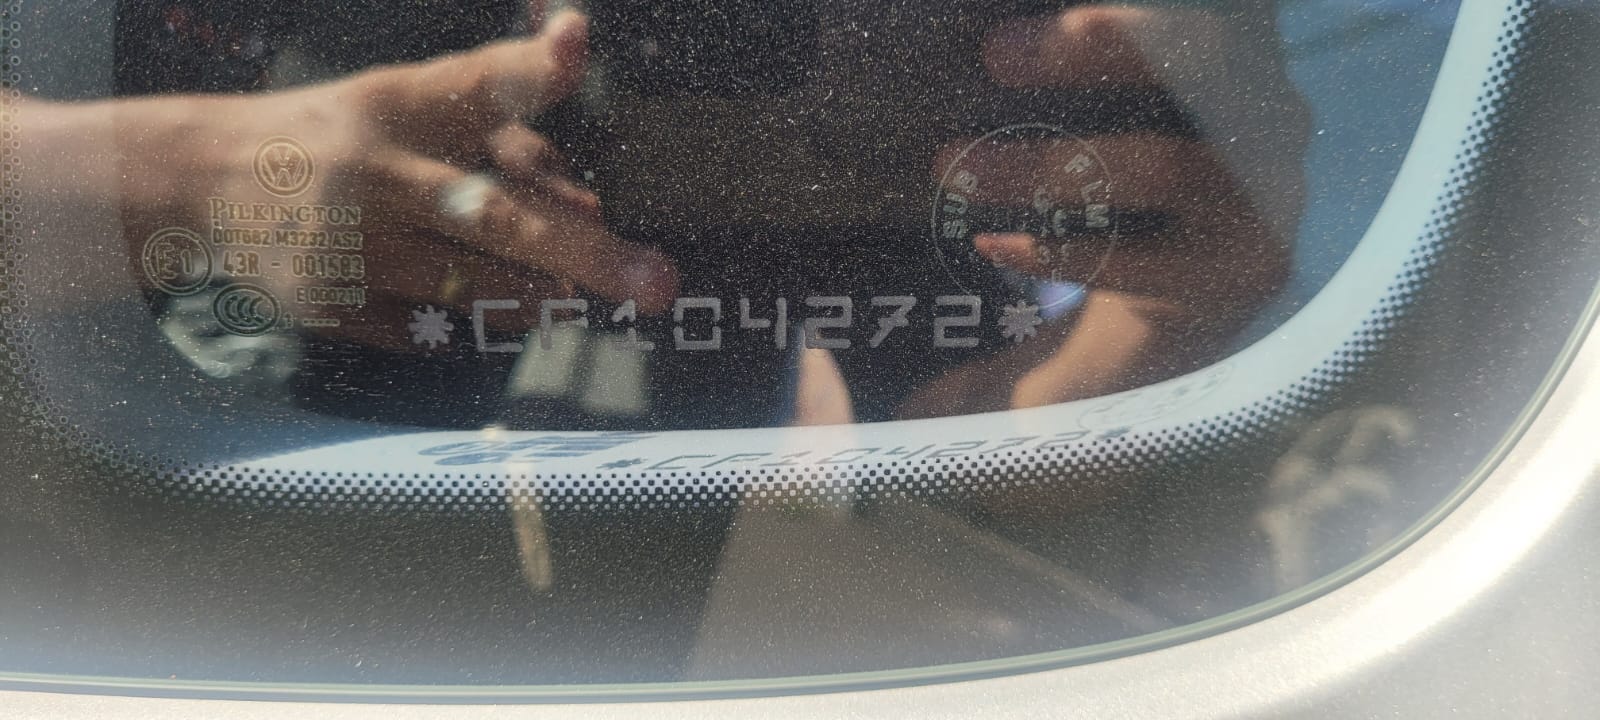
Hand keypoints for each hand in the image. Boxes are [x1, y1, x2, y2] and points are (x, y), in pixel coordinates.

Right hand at [114, 8, 677, 352]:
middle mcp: (375, 172)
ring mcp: (347, 246)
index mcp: (402, 107)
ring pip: (471, 289)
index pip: (478, 83)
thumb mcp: (419, 109)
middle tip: (657, 285)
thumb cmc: (352, 137)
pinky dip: (462, 326)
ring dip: (534, 298)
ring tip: (561, 297)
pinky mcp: (327, 306)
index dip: (531, 67)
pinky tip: (466, 311)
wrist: (208, 180)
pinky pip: (427, 333)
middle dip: (584, 254)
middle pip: (494, 217)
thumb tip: (597, 215)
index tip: (574, 40)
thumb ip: (517, 146)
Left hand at [898, 4, 1307, 417]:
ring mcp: (1266, 188)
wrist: (1194, 284)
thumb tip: (988, 43)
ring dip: (1042, 166)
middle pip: (1194, 55)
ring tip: (952, 167)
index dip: (1123, 12)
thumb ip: (1082, 65)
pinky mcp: (1242, 267)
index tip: (1025, 21)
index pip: (1196, 10)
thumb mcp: (1119, 98)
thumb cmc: (1129, 157)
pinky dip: (1056, 250)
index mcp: (1235, 39)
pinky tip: (991, 244)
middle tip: (995, 54)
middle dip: (1089, 52)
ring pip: (1158, 166)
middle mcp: (1268, 102)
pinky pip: (1139, 258)